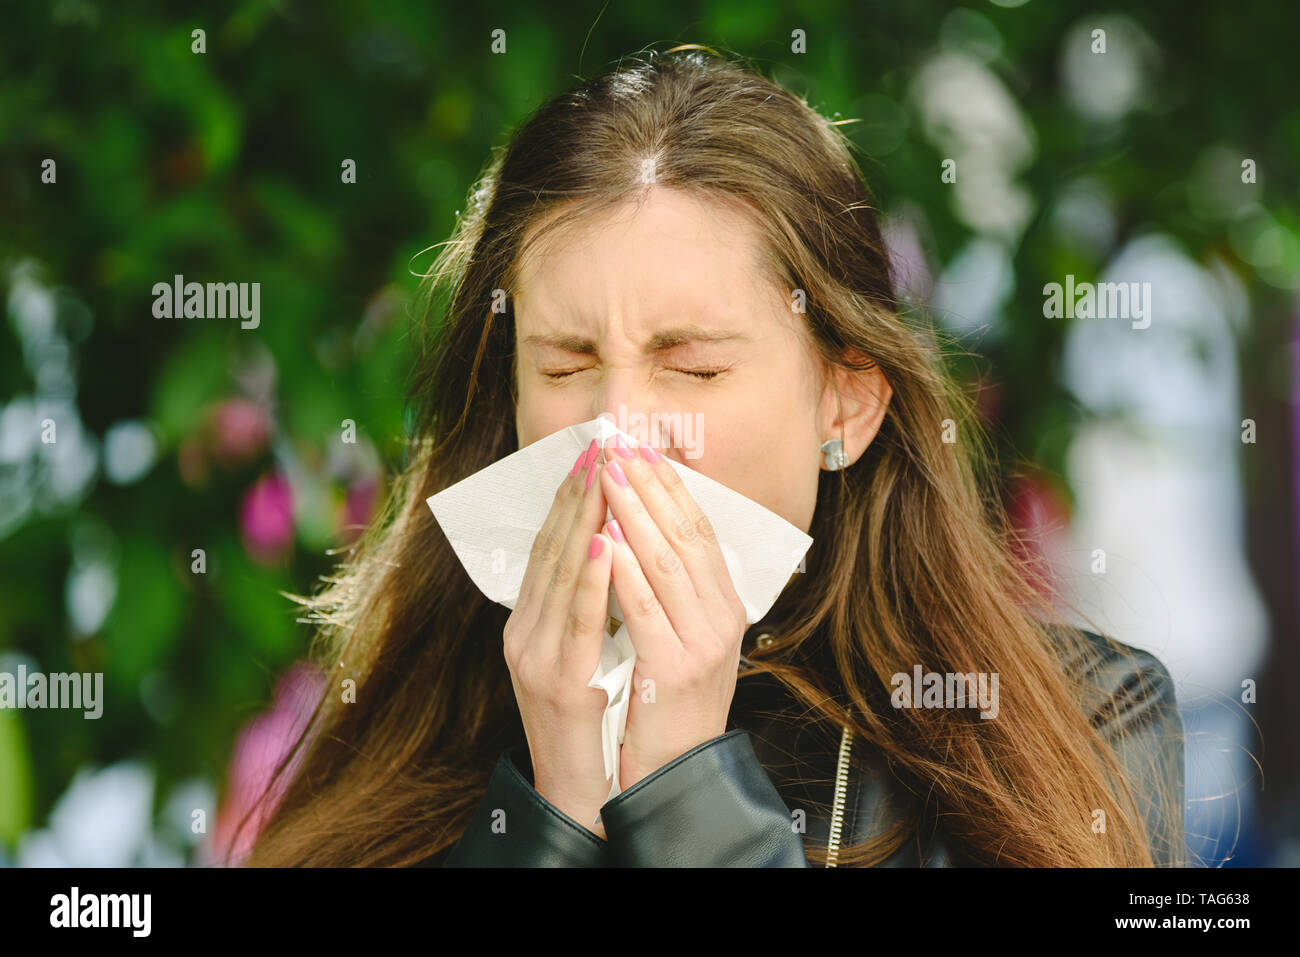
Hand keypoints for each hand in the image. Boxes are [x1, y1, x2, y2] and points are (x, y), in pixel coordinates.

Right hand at [503, 439, 615, 837]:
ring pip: (558, 574)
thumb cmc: (590, 723)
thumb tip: (610, 552)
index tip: (591, 458)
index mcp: (531, 623)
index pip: (550, 549)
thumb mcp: (583, 655)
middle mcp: (524, 632)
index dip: (569, 501)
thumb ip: (588, 609)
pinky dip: (588, 577)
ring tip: (601, 476)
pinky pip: (576, 619)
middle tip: (598, 448)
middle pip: (550, 550)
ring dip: (581, 520)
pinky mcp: (554, 679)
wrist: (575, 790)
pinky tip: (600, 543)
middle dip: (576, 496)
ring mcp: (534, 655)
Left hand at [597, 434, 748, 791]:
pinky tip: (606, 539)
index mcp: (724, 604)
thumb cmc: (668, 703)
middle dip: (649, 486)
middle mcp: (722, 617)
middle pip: (685, 535)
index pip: (699, 529)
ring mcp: (702, 642)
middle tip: (619, 446)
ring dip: (634, 513)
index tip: (641, 448)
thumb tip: (645, 530)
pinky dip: (625, 570)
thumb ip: (674, 589)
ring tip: (608, 476)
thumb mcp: (683, 636)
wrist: (675, 772)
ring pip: (667, 562)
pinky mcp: (674, 668)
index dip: (670, 486)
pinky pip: (645, 608)